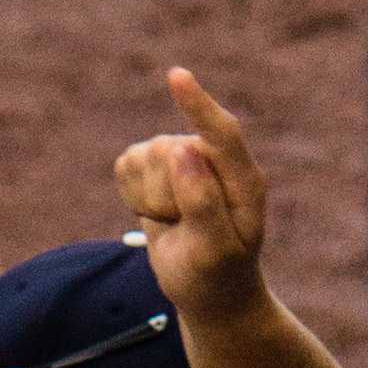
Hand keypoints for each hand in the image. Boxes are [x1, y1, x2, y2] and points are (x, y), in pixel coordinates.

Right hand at [114, 72, 269, 332]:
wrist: (207, 289)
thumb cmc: (217, 276)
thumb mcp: (214, 252)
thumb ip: (203, 203)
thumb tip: (183, 148)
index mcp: (243, 178)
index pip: (222, 134)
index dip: (198, 107)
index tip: (176, 77)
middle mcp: (214, 158)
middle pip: (169, 152)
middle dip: (163, 196)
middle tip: (181, 229)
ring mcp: (183, 156)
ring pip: (144, 156)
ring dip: (147, 199)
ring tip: (172, 223)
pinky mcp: (154, 164)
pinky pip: (125, 166)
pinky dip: (131, 196)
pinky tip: (156, 213)